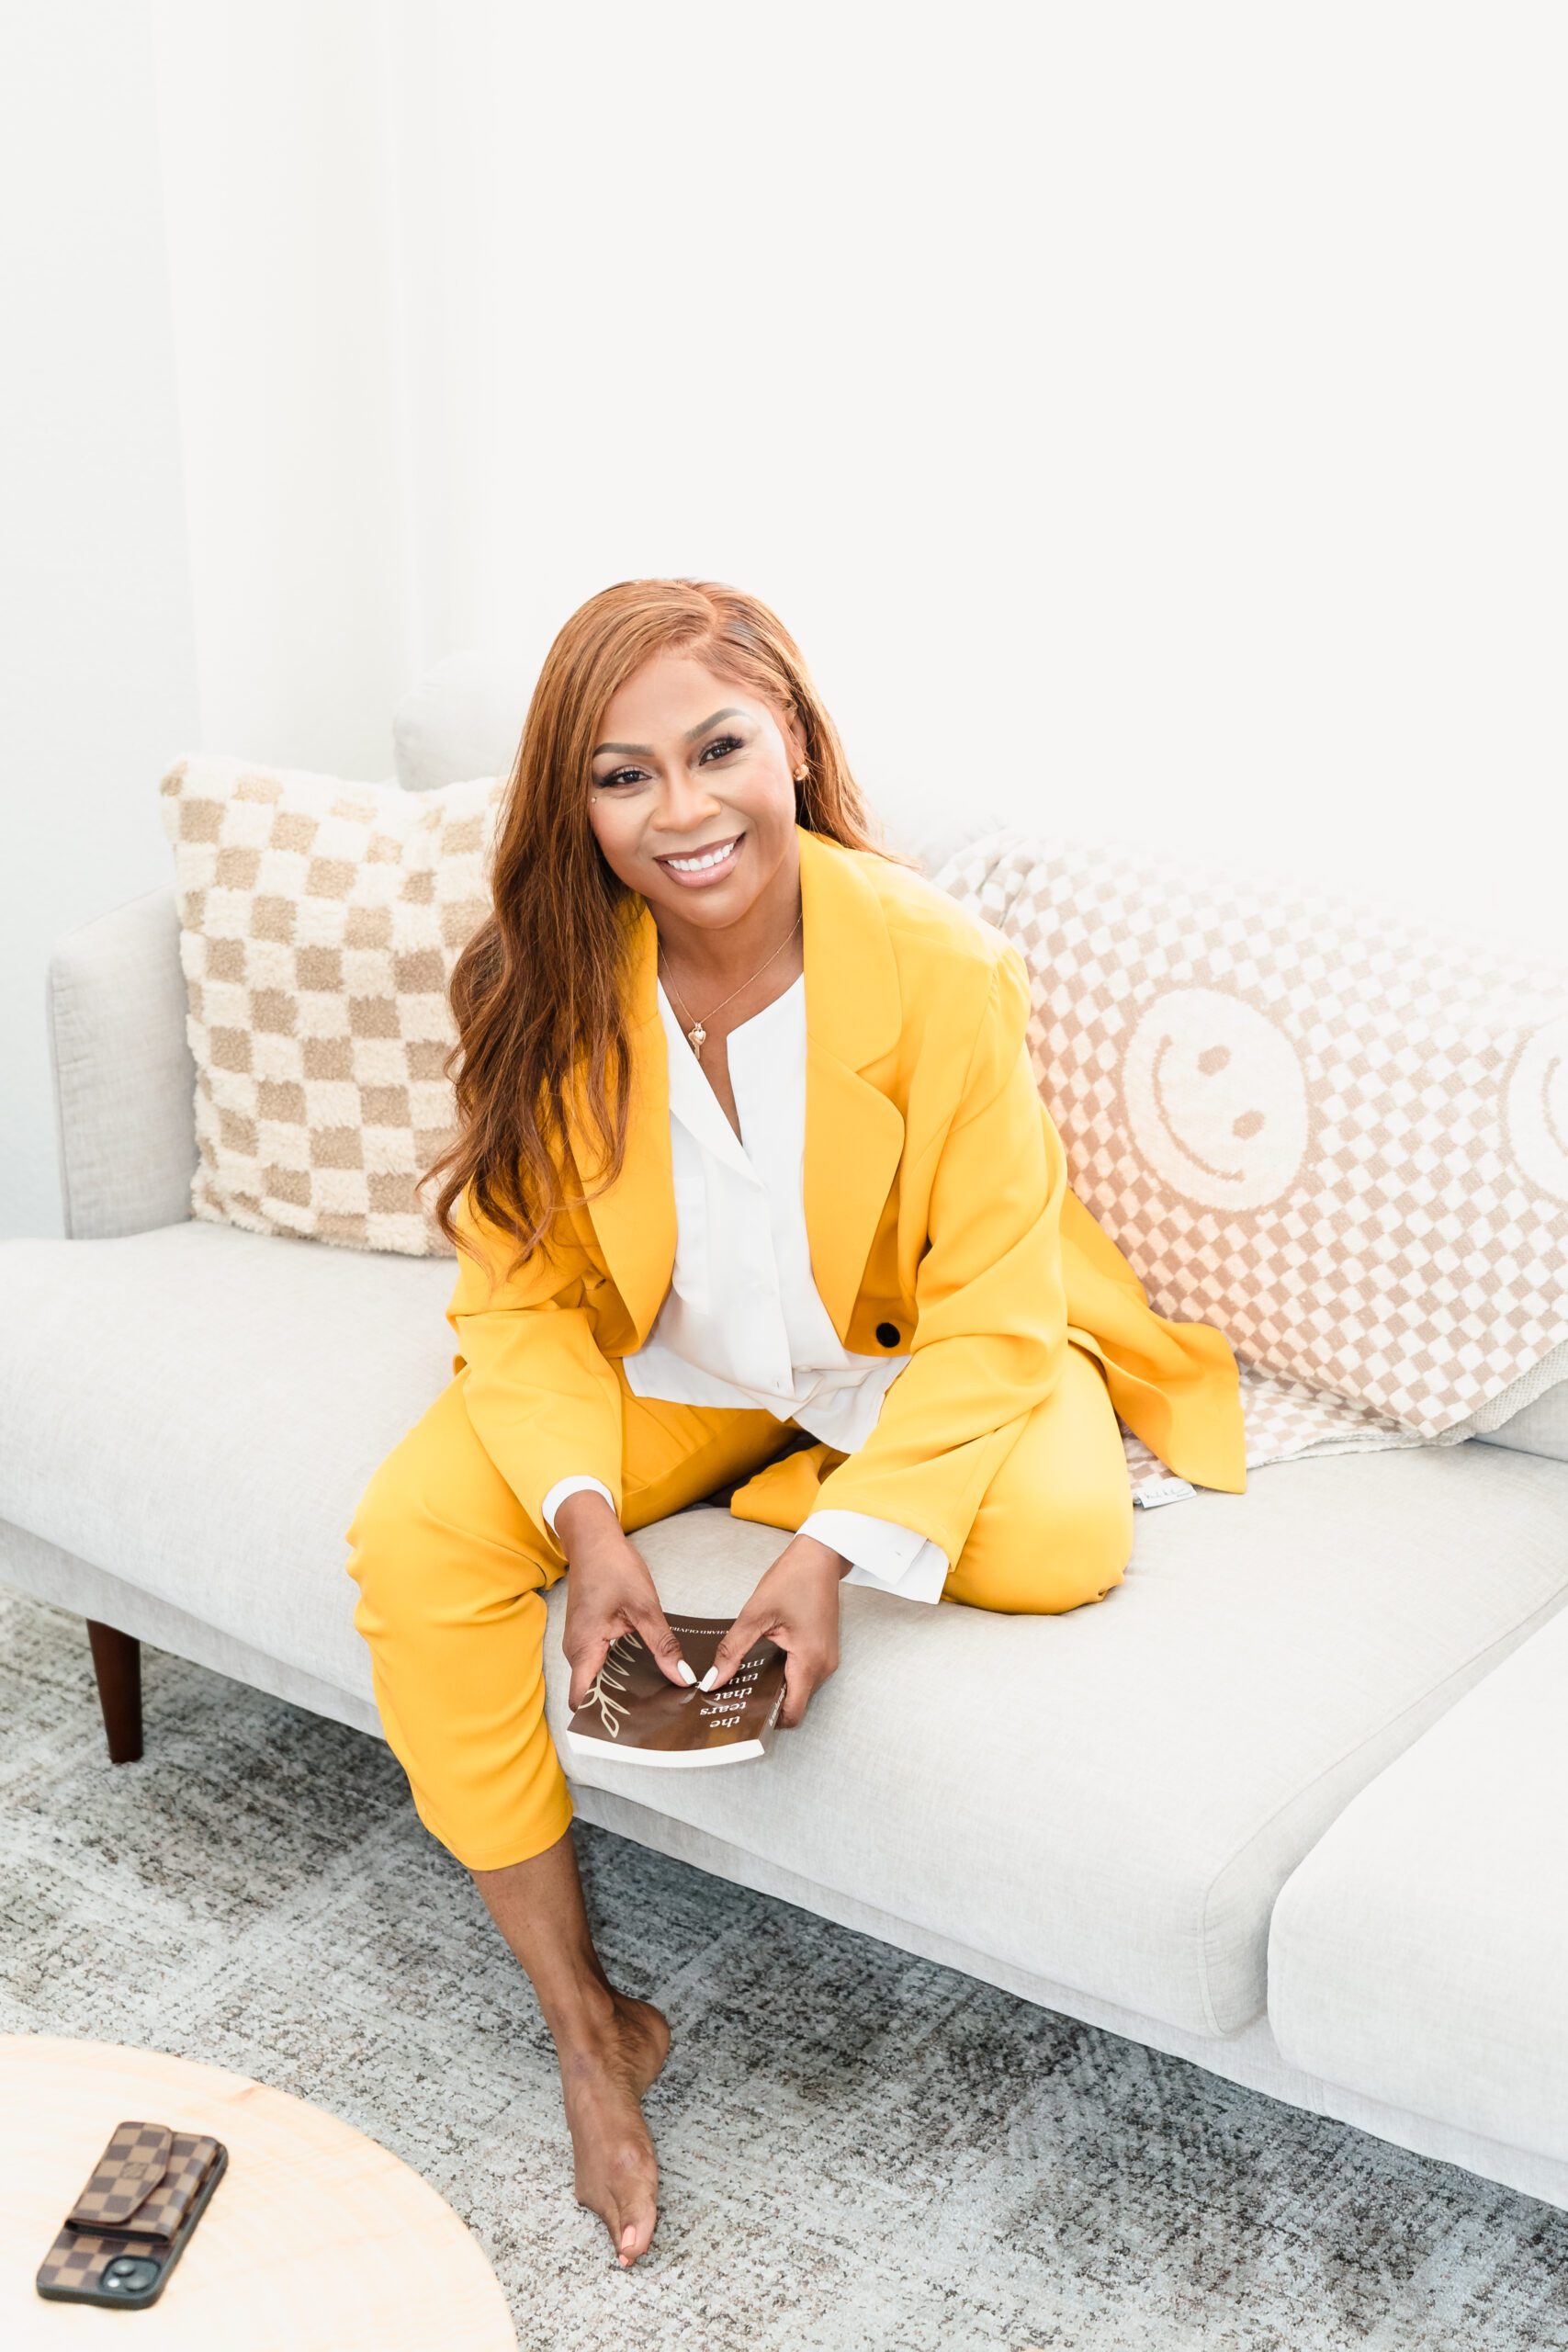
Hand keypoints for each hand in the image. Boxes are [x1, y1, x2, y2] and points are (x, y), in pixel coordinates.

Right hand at [559, 1512, 695, 1710]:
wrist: (593, 1538)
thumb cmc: (612, 1566)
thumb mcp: (644, 1606)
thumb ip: (663, 1645)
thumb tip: (682, 1678)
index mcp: (584, 1648)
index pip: (584, 1701)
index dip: (606, 1718)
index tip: (636, 1728)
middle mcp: (577, 1652)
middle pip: (596, 1694)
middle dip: (624, 1707)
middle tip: (661, 1716)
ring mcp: (581, 1644)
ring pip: (601, 1678)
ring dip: (625, 1688)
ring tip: (661, 1698)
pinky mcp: (589, 1636)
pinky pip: (604, 1663)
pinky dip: (624, 1670)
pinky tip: (651, 1670)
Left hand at [703, 1534, 847, 1729]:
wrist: (820, 1555)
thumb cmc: (794, 1579)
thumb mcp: (756, 1614)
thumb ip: (732, 1650)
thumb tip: (713, 1680)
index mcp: (809, 1662)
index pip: (790, 1713)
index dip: (765, 1719)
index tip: (739, 1716)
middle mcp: (823, 1667)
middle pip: (793, 1702)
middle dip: (764, 1703)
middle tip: (733, 1698)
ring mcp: (826, 1658)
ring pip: (797, 1688)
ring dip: (772, 1687)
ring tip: (743, 1679)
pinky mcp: (822, 1649)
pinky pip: (801, 1673)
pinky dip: (782, 1673)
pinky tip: (760, 1662)